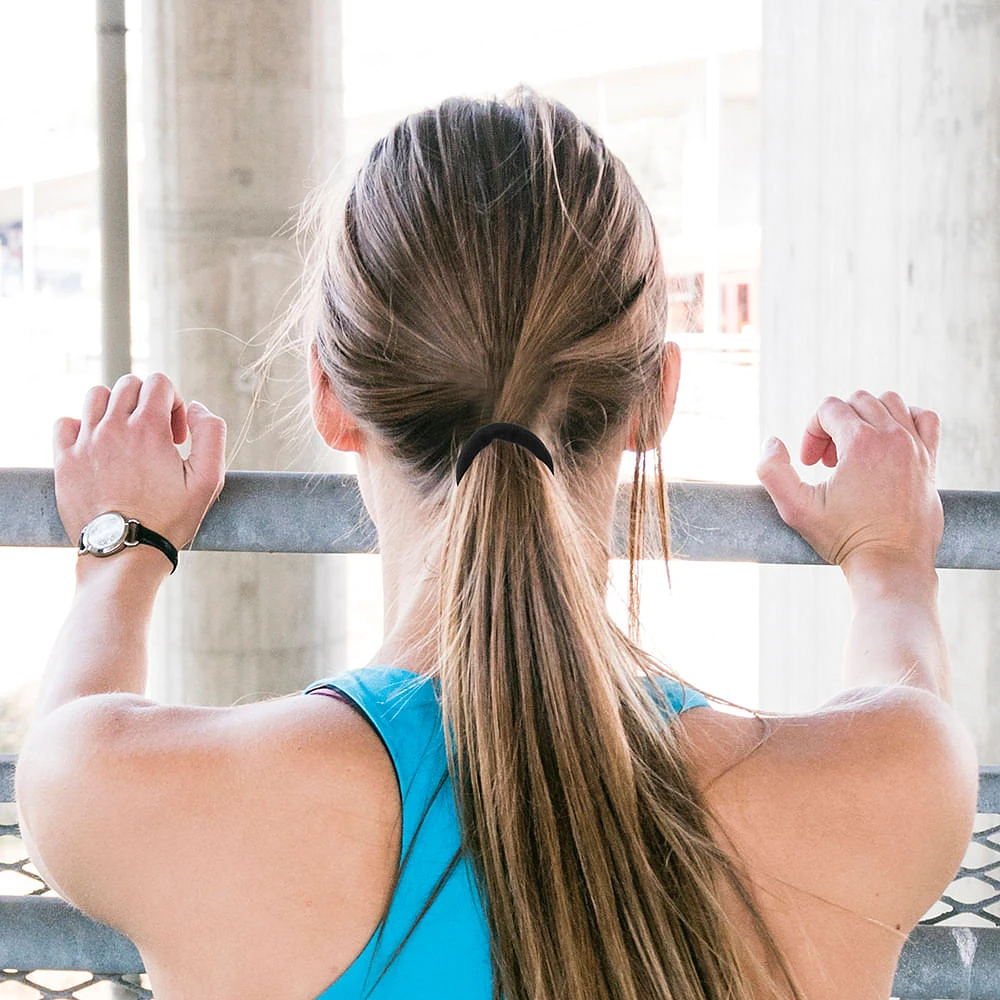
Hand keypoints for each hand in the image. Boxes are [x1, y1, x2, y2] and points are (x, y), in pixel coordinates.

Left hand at [53, 373, 226, 550]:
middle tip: (156, 438)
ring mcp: (85, 442)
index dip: (175, 403)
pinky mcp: (65, 460)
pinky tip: (98, 447)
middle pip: (128, 385)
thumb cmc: (170, 518)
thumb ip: (212, 433)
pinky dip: (82, 426)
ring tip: (126, 437)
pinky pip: (66, 422)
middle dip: (148, 403)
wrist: (126, 552)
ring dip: (115, 408)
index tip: (177, 436)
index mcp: (148, 428)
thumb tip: (197, 407)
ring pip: (96, 396)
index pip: (160, 383)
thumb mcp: (208, 479)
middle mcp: (113, 427)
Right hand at [756, 391, 942, 571]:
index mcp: (861, 441)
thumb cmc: (844, 537)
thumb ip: (772, 471)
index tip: (811, 465)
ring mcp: (916, 445)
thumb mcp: (796, 508)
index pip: (829, 408)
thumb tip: (772, 442)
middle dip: (835, 425)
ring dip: (866, 419)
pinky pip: (925, 418)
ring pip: (889, 402)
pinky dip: (905, 419)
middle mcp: (893, 436)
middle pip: (856, 402)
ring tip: (854, 452)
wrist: (890, 563)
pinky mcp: (930, 459)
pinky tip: (888, 442)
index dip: (811, 432)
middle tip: (828, 463)